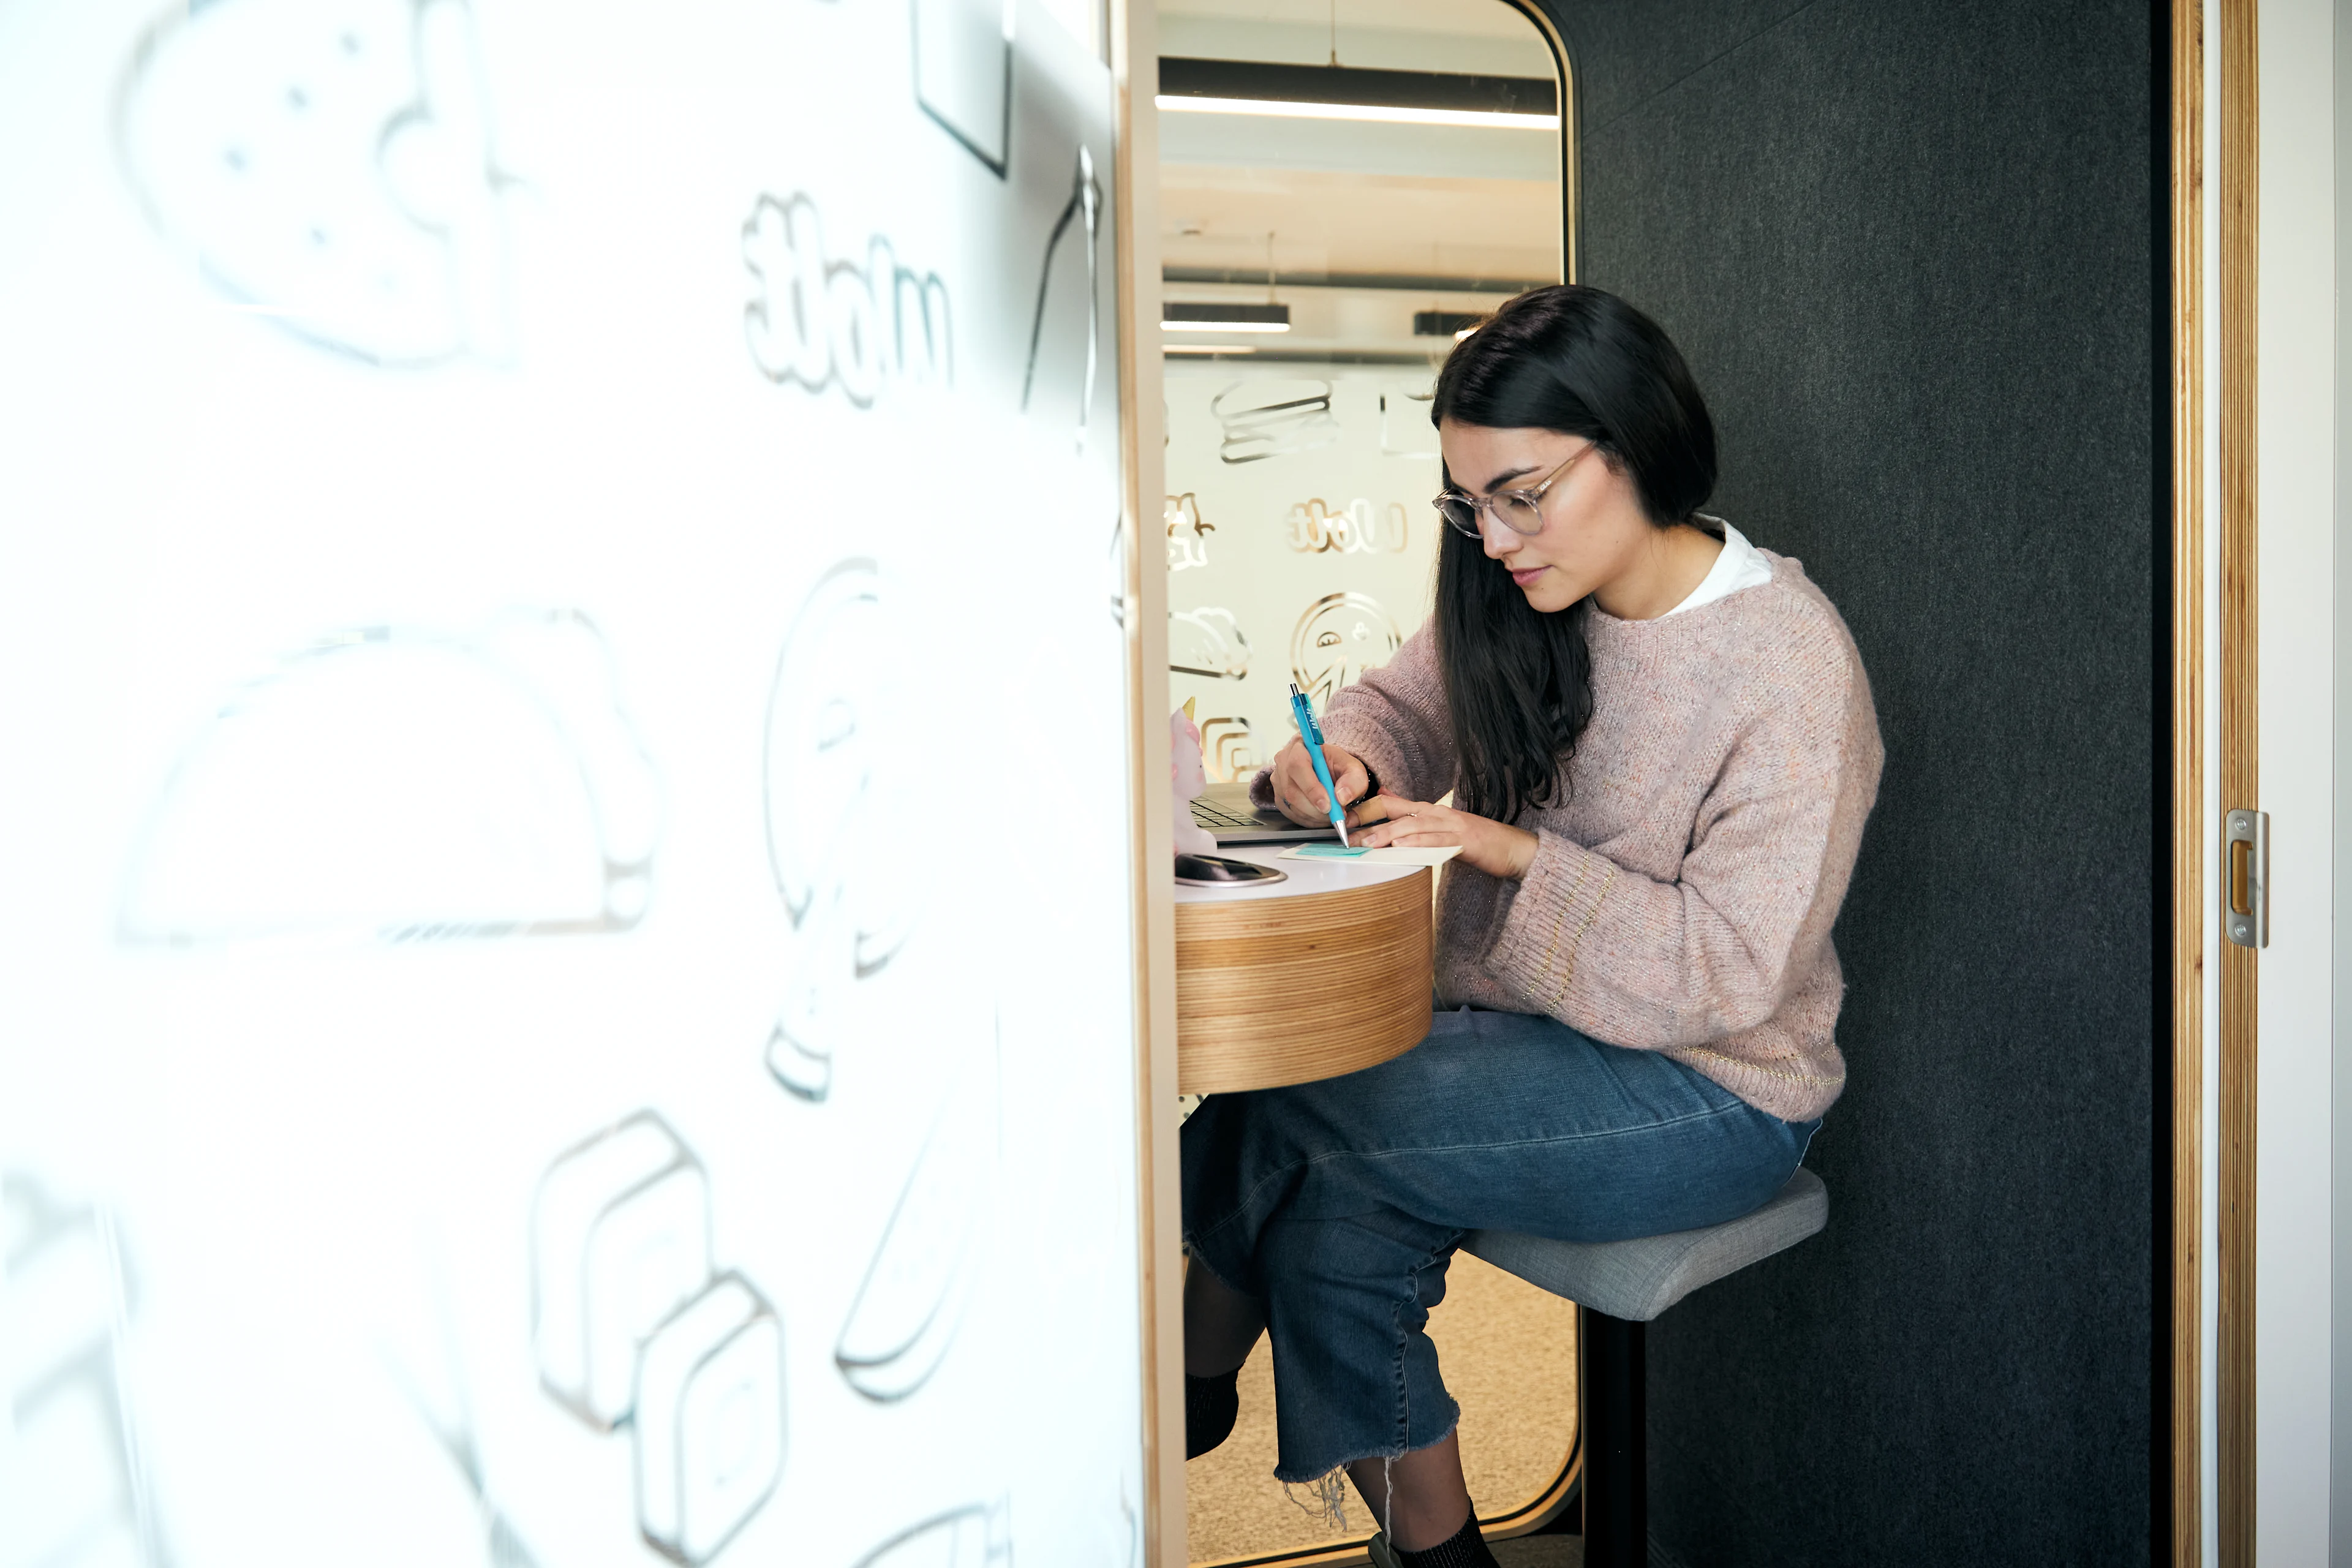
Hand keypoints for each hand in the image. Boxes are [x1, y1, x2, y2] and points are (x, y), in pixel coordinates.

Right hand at [1268, 737, 1369, 826]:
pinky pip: (1291, 814)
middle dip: (1315, 807)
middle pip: (1292, 789)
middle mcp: (1283, 762)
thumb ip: (1353, 781)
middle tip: (1335, 814)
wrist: (1331, 774)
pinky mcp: (1278, 797)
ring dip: (1315, 815)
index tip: (1327, 805)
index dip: (1311, 788)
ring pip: (1291, 804)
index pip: (1298, 765)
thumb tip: (1341, 797)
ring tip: (1333, 814)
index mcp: (1300, 747)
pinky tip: (1322, 816)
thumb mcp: (1354, 770)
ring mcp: (1278, 781)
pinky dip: (1309, 820)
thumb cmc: (1339, 768)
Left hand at [1354, 794, 1539, 879]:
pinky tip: (1403, 847)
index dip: (1365, 810)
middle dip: (1368, 821)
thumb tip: (1387, 803)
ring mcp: (1450, 826)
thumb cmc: (1475, 842)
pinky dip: (1418, 844)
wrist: (1512, 848)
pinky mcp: (1463, 842)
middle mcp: (1436, 814)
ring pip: (1413, 827)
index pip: (1390, 803)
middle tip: (1345, 833)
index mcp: (1428, 811)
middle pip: (1396, 812)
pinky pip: (1437, 842)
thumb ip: (1413, 820)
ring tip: (1366, 842)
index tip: (1343, 821)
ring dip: (1387, 834)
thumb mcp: (1439, 828)